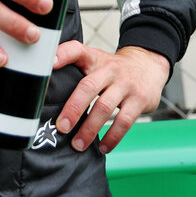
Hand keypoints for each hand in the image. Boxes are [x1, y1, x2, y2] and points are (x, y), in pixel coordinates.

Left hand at [53, 42, 169, 153]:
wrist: (148, 64)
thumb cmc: (113, 68)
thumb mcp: (95, 61)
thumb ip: (76, 71)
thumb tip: (46, 93)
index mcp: (94, 58)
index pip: (76, 50)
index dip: (62, 54)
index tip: (49, 65)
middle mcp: (109, 69)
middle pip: (88, 86)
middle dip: (73, 108)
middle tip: (61, 127)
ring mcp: (125, 84)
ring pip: (104, 107)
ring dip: (90, 129)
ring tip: (78, 144)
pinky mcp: (139, 100)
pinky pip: (124, 121)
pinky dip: (112, 137)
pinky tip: (103, 146)